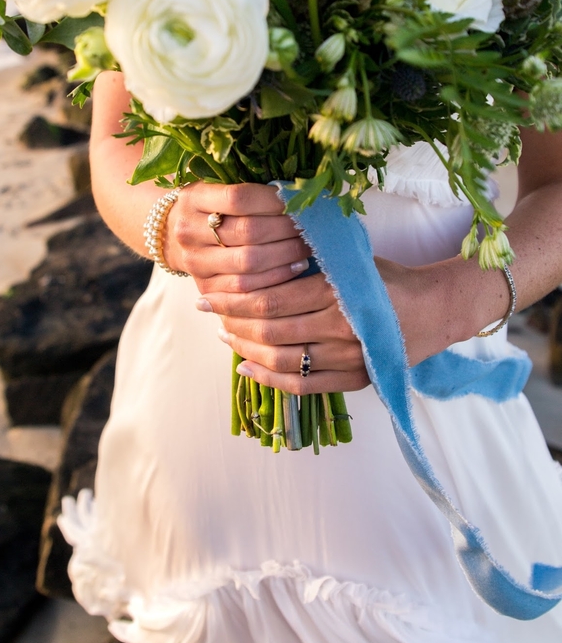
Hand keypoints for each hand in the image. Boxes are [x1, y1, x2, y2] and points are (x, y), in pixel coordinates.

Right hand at [165, 181, 311, 292]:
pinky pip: (246, 288)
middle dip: (286, 229)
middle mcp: (189, 229)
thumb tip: (298, 191)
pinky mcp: (205, 286)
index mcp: (194, 197)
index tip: (298, 200)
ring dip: (286, 255)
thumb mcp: (219, 186)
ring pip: (249, 263)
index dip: (274, 200)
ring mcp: (194, 261)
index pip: (239, 197)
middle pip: (247, 232)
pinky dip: (276, 278)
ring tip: (308, 248)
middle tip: (311, 226)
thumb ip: (250, 188)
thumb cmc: (209, 204)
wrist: (171, 233)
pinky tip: (295, 269)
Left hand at [198, 257, 467, 394]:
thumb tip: (256, 256)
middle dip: (230, 321)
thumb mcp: (349, 259)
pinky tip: (246, 368)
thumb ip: (308, 259)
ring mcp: (347, 359)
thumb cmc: (386, 278)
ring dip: (245, 349)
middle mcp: (339, 328)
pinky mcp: (353, 379)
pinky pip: (302, 386)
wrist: (436, 310)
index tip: (208, 292)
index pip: (270, 298)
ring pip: (281, 360)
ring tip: (224, 336)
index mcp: (335, 292)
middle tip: (206, 310)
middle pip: (269, 330)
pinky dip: (269, 380)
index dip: (233, 298)